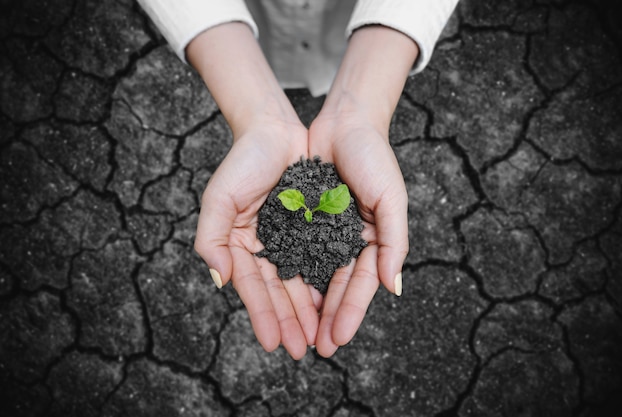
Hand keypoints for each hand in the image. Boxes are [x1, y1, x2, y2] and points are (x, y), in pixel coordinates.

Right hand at [188, 23, 318, 359]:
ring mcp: (289, 237)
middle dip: (289, 321)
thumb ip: (212, 239)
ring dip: (307, 310)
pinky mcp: (312, 226)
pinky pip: (319, 259)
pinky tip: (331, 303)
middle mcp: (265, 245)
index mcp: (240, 244)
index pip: (252, 287)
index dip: (262, 315)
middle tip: (301, 350)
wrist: (274, 129)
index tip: (272, 343)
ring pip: (299, 280)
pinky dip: (324, 281)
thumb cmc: (243, 161)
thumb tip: (219, 280)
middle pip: (277, 290)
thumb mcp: (219, 198)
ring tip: (320, 338)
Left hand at [308, 110, 408, 356]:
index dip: (349, 313)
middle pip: (333, 287)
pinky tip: (276, 296)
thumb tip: (393, 288)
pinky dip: (285, 273)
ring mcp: (322, 231)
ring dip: (302, 305)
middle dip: (323, 319)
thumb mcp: (391, 199)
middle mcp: (345, 241)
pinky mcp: (300, 219)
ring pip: (310, 275)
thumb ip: (394, 243)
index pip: (359, 285)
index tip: (335, 340)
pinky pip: (291, 250)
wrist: (344, 122)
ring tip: (291, 334)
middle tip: (310, 350)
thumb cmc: (374, 158)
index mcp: (370, 241)